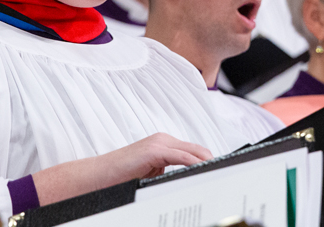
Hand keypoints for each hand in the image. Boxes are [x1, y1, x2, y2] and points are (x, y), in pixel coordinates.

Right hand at [31, 133, 212, 204]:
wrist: (97, 176)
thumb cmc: (121, 177)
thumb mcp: (151, 176)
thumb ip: (169, 174)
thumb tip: (190, 183)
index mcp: (165, 145)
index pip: (196, 152)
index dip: (210, 162)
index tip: (223, 173)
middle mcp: (164, 140)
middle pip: (200, 150)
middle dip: (214, 163)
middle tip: (227, 178)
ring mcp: (159, 143)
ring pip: (195, 152)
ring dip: (208, 164)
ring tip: (218, 178)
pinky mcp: (154, 150)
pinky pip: (182, 157)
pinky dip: (195, 165)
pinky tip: (203, 173)